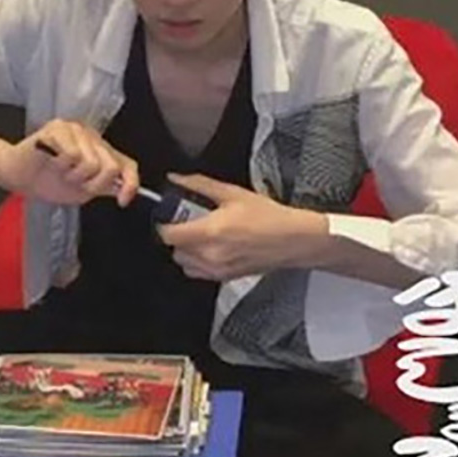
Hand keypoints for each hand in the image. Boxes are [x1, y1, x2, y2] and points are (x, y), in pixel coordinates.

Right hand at [0, 120, 139, 206]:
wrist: (16, 175)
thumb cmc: (46, 181)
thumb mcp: (82, 190)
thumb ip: (103, 187)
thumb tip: (125, 191)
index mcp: (99, 150)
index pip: (126, 164)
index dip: (130, 183)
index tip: (122, 201)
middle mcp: (91, 137)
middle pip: (110, 166)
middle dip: (92, 184)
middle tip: (74, 183)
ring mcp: (75, 130)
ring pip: (91, 162)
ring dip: (73, 176)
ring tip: (60, 172)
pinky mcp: (58, 128)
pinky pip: (72, 155)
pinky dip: (60, 166)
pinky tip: (51, 162)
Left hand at [156, 173, 330, 280]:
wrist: (293, 240)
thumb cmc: (269, 218)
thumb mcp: (232, 193)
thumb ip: (199, 185)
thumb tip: (176, 178)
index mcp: (210, 232)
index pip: (168, 235)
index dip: (164, 224)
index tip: (167, 216)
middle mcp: (211, 254)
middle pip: (174, 249)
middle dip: (176, 235)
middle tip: (187, 222)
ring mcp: (217, 269)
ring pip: (184, 263)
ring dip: (185, 250)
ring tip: (200, 236)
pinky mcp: (225, 278)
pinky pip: (198, 273)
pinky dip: (197, 262)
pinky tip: (210, 249)